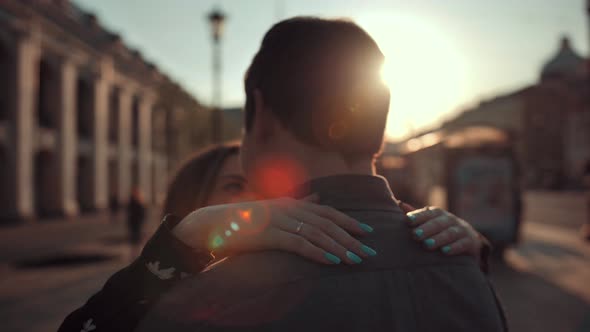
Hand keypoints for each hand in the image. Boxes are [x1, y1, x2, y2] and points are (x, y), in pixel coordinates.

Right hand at [172, 196, 376, 264]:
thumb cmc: (243, 220)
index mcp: (291, 204)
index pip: (327, 212)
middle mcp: (288, 209)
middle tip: (370, 252)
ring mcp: (279, 221)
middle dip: (351, 239)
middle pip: (327, 224)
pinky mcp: (269, 235)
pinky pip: (298, 244)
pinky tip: (331, 261)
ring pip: (317, 234)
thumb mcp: (273, 209)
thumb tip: (318, 198)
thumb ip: (297, 204)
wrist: (213, 224)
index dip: (348, 222)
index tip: (368, 232)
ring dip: (339, 248)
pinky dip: (316, 252)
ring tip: (356, 260)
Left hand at [400, 204, 481, 258]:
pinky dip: (454, 247)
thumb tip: (399, 204)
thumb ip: (416, 216)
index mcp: (437, 214)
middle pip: (438, 223)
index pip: (427, 213)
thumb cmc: (440, 231)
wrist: (468, 240)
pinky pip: (463, 244)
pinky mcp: (471, 242)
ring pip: (450, 233)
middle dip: (426, 228)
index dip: (418, 216)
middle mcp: (450, 219)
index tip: (407, 221)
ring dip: (438, 239)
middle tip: (415, 235)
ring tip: (427, 245)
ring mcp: (461, 230)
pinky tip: (445, 252)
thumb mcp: (429, 222)